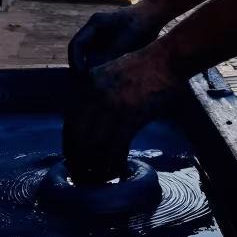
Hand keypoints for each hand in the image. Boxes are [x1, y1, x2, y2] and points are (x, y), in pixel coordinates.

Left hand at [62, 46, 181, 181]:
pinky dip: (115, 164)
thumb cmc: (145, 66)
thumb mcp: (111, 73)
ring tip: (101, 178)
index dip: (70, 146)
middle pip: (78, 137)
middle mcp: (96, 95)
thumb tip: (94, 121)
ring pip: (94, 145)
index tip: (74, 159)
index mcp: (89, 85)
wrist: (167, 58)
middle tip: (84, 175)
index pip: (70, 123)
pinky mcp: (131, 115)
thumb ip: (98, 93)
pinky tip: (120, 172)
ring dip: (96, 167)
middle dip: (79, 161)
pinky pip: (116, 147)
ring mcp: (113, 105)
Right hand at [67, 5, 161, 77]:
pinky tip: (102, 76)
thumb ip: (108, 53)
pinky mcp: (108, 41)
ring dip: (88, 66)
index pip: (77, 43)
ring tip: (91, 82)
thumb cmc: (141, 24)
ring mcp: (101, 34)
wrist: (153, 15)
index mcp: (95, 23)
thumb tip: (90, 68)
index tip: (81, 76)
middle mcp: (94, 29)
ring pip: (88, 53)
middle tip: (83, 83)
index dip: (75, 60)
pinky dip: (97, 64)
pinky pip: (98, 54)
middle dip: (79, 65)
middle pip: (79, 49)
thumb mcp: (126, 40)